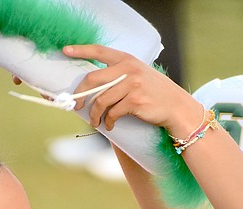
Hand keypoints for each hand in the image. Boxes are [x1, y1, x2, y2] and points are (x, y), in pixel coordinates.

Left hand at [62, 45, 203, 136]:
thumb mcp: (138, 74)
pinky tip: (110, 125)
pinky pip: (113, 113)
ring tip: (95, 121)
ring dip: (94, 115)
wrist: (176, 106)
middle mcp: (128, 69)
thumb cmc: (154, 92)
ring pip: (101, 100)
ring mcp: (132, 85)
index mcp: (127, 59)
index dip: (81, 50)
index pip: (99, 50)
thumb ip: (119, 74)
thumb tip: (92, 85)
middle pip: (93, 79)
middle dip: (81, 94)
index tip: (66, 50)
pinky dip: (108, 121)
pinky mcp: (135, 101)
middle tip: (76, 106)